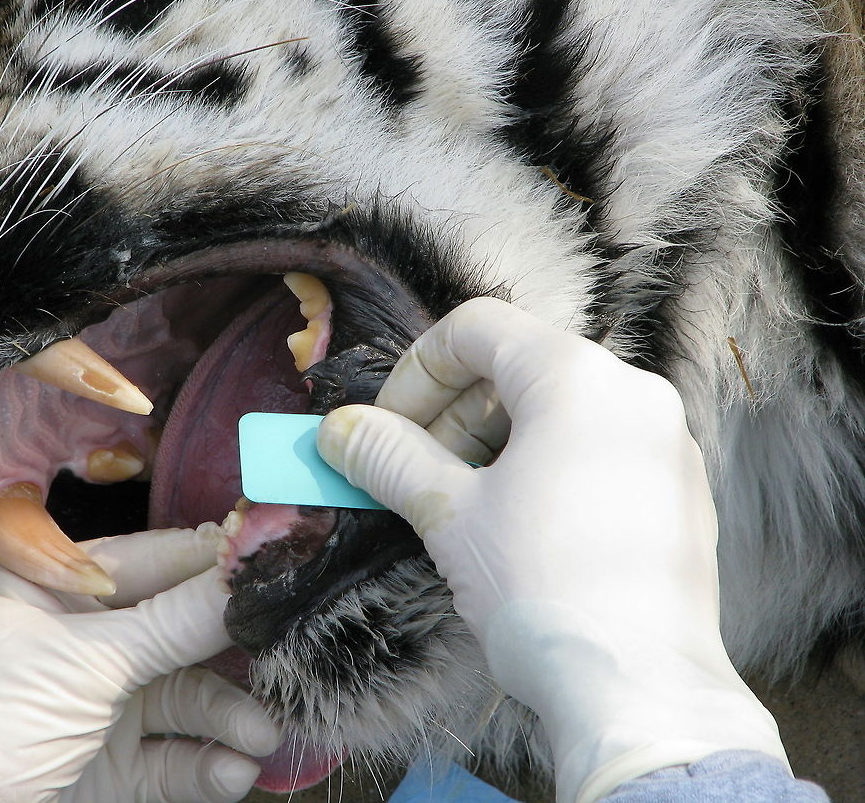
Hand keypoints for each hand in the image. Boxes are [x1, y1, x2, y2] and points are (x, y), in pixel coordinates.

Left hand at [0, 527, 279, 802]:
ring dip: (228, 715)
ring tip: (259, 734)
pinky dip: (208, 764)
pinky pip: (175, 757)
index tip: (272, 566)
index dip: (210, 566)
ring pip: (186, 697)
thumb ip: (174, 622)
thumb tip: (248, 577)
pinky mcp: (114, 768)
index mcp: (55, 589)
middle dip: (227, 651)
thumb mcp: (87, 662)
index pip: (150, 561)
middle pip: (177, 631)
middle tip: (282, 652)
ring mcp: (100, 706)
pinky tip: (231, 771)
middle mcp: (82, 640)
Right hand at [317, 297, 787, 802]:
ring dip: (495, 442)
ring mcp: (665, 441)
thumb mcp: (448, 514)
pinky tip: (520, 527)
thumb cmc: (544, 592)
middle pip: (519, 366)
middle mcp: (633, 392)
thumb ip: (389, 457)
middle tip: (415, 473)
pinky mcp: (680, 489)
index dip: (415, 374)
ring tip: (465, 507)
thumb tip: (341, 432)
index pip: (476, 330)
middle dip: (452, 414)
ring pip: (560, 408)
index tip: (386, 427)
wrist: (636, 690)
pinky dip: (546, 465)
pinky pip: (599, 447)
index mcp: (576, 377)